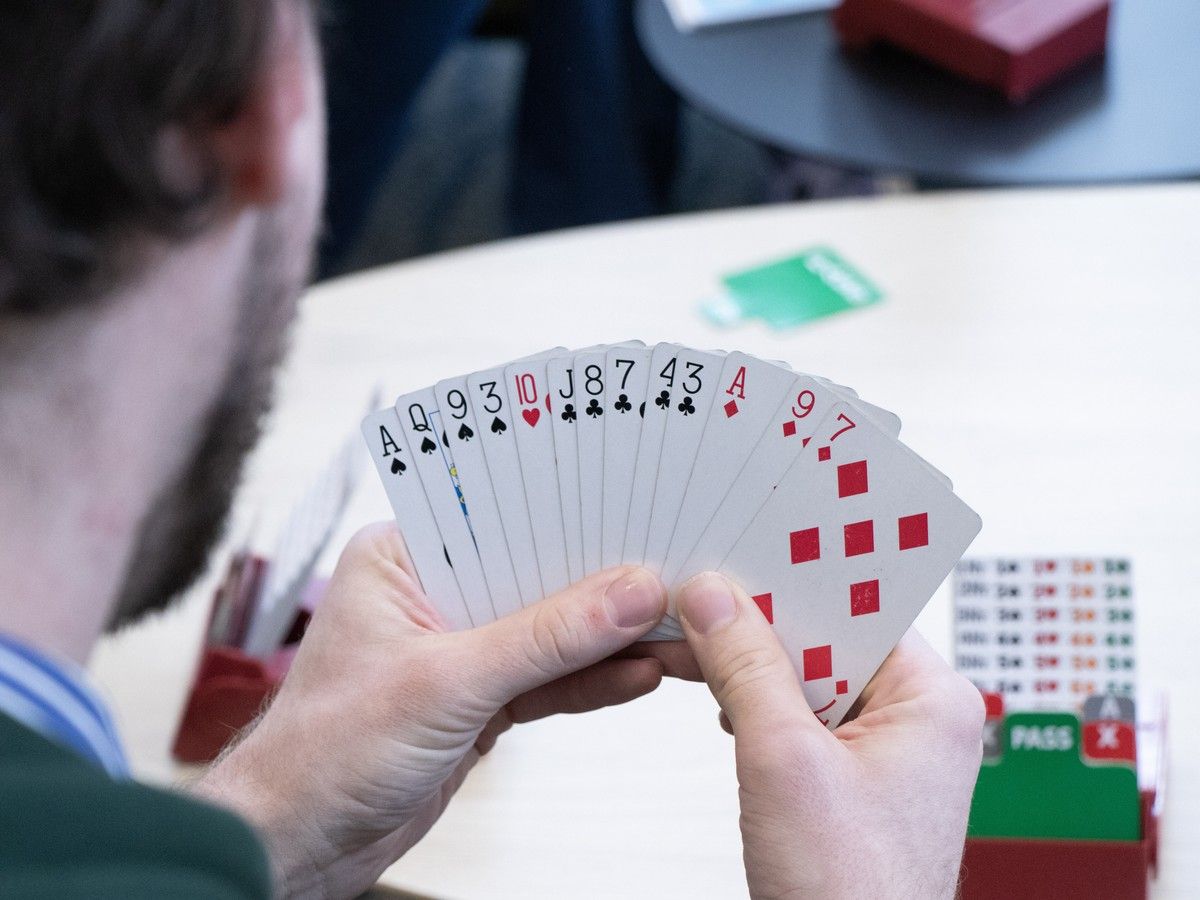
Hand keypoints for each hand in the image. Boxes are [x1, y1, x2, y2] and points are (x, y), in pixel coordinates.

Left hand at [197, 522, 686, 898]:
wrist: (298, 845)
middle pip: (537, 573)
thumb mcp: (447, 681)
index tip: (636, 511)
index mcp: (404, 556)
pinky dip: (592, 678)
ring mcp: (461, 647)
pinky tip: (641, 670)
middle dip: (604, 579)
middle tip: (673, 572)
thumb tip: (628, 593)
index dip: (571, 514)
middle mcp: (434, 591)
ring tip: (676, 628)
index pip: (502, 518)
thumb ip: (546, 638)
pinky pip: (549, 678)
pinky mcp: (481, 697)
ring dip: (610, 635)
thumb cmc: (324, 751)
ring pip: (551, 629)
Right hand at [676, 573, 984, 899]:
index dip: (790, 577)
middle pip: (828, 636)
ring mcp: (884, 751)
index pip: (856, 603)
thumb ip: (746, 668)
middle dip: (759, 624)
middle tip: (697, 599)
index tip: (733, 553)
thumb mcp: (783, 762)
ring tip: (697, 646)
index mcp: (933, 700)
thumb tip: (713, 597)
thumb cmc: (851, 896)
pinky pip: (802, 717)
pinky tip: (723, 704)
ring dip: (752, 667)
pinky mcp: (851, 778)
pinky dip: (758, 707)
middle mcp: (917, 718)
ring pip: (808, 677)